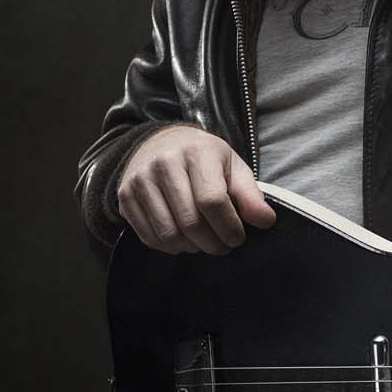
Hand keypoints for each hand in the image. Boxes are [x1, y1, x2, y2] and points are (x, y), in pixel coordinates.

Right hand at [116, 124, 275, 255]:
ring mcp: (140, 180)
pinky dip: (170, 248)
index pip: (213, 201)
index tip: (238, 238)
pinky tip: (184, 240)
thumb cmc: (203, 159)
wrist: (159, 143)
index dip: (229, 227)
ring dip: (192, 248)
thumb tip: (266, 221)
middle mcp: (164, 164)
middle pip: (190, 221)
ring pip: (169, 234)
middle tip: (223, 246)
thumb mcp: (232, 167)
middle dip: (213, 243)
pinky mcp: (125, 196)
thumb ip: (250, 195)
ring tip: (204, 243)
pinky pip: (149, 237)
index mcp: (196, 152)